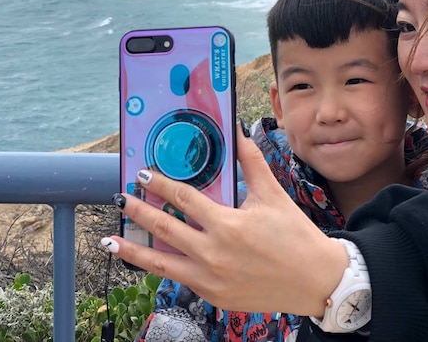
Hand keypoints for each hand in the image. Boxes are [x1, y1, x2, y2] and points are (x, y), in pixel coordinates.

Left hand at [103, 133, 347, 315]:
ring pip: (161, 263)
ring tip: (111, 240)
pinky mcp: (213, 296)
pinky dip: (160, 269)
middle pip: (164, 229)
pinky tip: (147, 260)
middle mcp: (214, 254)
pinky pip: (179, 279)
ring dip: (133, 250)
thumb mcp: (273, 195)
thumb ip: (251, 161)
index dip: (160, 184)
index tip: (143, 175)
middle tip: (121, 199)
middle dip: (138, 212)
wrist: (315, 280)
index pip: (184, 199)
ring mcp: (210, 279)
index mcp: (228, 225)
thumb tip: (238, 131)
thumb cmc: (296, 236)